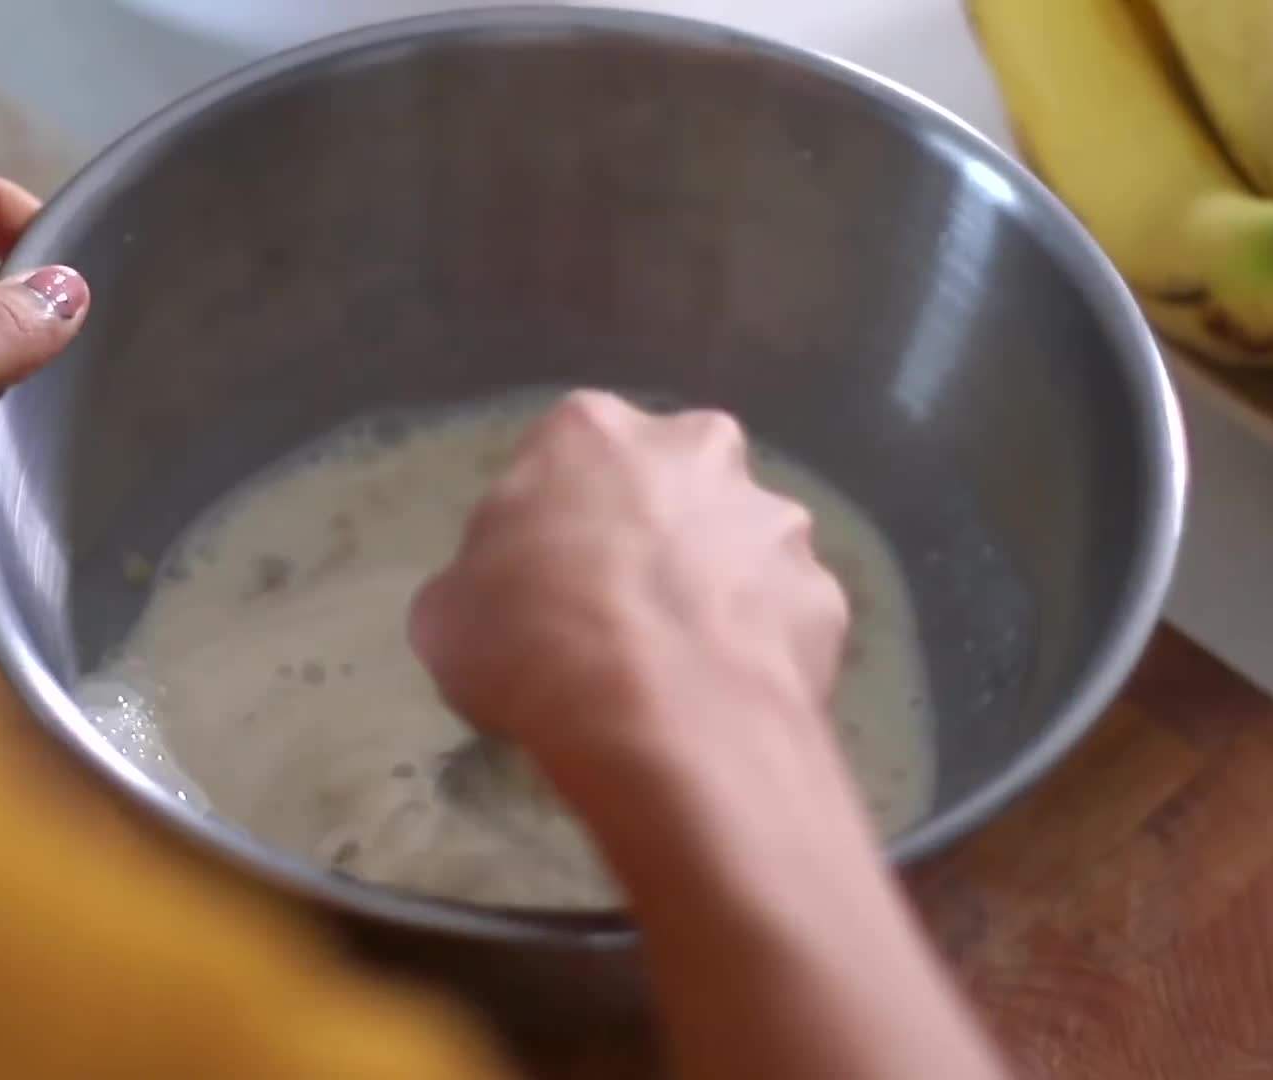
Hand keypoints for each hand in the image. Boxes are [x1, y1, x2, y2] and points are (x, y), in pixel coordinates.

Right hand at [409, 389, 848, 797]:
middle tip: (622, 612)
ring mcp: (773, 520)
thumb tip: (501, 597)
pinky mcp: (825, 593)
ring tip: (683, 669)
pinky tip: (729, 698)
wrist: (660, 722)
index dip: (557, 521)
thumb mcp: (448, 614)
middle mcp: (697, 449)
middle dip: (656, 532)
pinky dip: (762, 648)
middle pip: (671, 482)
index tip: (547, 578)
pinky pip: (784, 617)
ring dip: (718, 587)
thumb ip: (481, 580)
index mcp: (591, 431)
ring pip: (740, 545)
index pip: (569, 457)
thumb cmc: (529, 645)